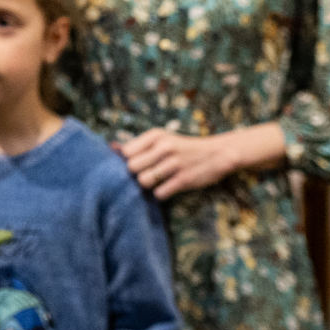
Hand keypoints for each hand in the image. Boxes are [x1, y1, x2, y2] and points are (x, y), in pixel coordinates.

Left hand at [117, 127, 232, 199]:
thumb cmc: (183, 148)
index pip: (126, 152)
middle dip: (136, 174)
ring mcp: (175, 163)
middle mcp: (164, 147)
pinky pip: (159, 193)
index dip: (128, 161)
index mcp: (156, 135)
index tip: (138, 164)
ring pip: (143, 181)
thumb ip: (139, 146)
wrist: (218, 153)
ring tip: (158, 181)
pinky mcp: (184, 179)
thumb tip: (112, 149)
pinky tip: (168, 187)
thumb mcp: (163, 139)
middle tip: (148, 174)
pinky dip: (160, 194)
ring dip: (148, 185)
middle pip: (131, 167)